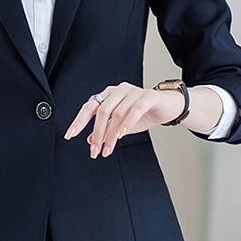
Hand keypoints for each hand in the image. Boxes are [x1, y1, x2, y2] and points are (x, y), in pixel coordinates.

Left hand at [63, 81, 184, 157]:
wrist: (170, 107)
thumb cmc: (145, 114)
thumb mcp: (122, 125)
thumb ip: (106, 130)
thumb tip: (88, 139)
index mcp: (109, 94)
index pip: (89, 106)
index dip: (79, 121)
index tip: (70, 135)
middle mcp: (119, 90)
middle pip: (102, 111)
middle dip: (96, 133)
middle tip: (94, 150)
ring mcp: (133, 91)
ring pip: (117, 113)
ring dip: (111, 134)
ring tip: (108, 149)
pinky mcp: (148, 96)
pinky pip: (134, 110)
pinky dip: (126, 123)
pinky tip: (121, 135)